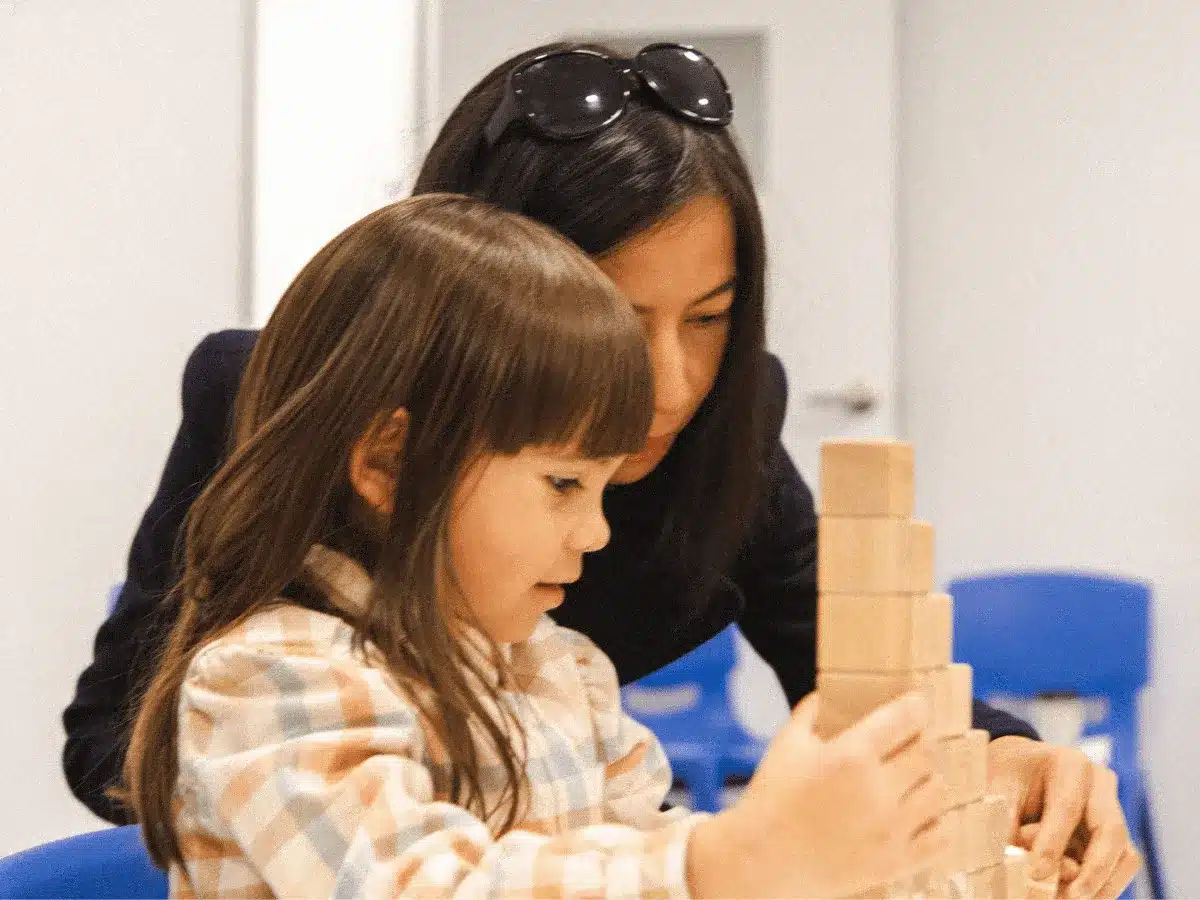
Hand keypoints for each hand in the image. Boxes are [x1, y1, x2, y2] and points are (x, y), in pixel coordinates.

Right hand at [687, 692, 950, 898]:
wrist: (763, 861)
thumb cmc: (771, 798)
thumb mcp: (786, 744)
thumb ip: (809, 714)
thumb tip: (824, 696)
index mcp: (851, 755)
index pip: (905, 718)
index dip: (916, 706)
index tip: (917, 704)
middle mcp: (877, 790)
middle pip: (926, 754)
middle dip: (918, 744)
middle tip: (906, 746)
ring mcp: (890, 829)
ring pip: (938, 792)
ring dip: (927, 781)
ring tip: (912, 782)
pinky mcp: (895, 862)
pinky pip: (941, 837)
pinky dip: (937, 823)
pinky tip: (920, 816)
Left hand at [987, 736, 1140, 897]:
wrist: (1018, 767)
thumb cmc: (1006, 775)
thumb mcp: (996, 788)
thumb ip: (1007, 822)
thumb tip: (1019, 864)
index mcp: (1069, 764)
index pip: (1067, 807)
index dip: (1052, 845)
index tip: (1034, 874)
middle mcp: (1099, 786)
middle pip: (1111, 832)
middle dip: (1093, 871)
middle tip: (1071, 897)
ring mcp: (1111, 810)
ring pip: (1125, 855)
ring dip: (1101, 885)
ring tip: (1068, 898)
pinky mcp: (1111, 836)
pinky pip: (1118, 866)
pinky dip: (1099, 886)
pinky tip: (1071, 895)